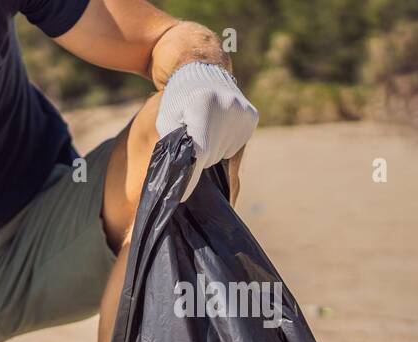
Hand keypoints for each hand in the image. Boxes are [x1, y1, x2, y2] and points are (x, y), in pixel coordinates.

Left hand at [156, 62, 257, 201]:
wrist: (203, 70)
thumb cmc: (177, 100)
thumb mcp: (165, 121)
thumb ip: (172, 147)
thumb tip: (180, 180)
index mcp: (204, 107)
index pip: (199, 154)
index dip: (189, 177)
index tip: (182, 196)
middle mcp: (228, 109)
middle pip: (211, 156)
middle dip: (197, 163)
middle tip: (188, 153)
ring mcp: (243, 113)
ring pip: (223, 154)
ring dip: (210, 155)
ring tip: (202, 138)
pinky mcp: (251, 119)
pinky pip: (235, 148)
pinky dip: (223, 149)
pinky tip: (216, 138)